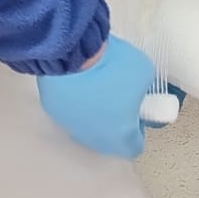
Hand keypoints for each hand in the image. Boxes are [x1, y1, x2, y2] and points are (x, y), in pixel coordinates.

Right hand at [37, 37, 153, 158]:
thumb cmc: (112, 66)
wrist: (73, 52)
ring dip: (94, 112)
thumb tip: (137, 89)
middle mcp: (94, 138)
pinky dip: (76, 101)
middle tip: (119, 98)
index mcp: (120, 136)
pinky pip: (70, 110)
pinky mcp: (54, 111)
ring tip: (97, 87)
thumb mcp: (144, 72)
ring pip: (87, 126)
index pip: (135, 146)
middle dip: (115, 122)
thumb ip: (143, 90)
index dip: (139, 128)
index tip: (138, 111)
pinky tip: (78, 83)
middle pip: (109, 139)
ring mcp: (71, 126)